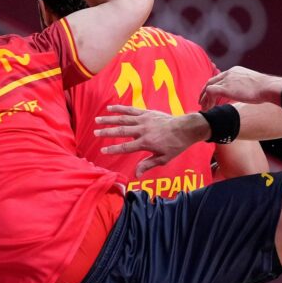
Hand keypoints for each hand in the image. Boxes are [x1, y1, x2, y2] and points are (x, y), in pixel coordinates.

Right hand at [94, 105, 209, 176]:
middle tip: (95, 133)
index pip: (125, 147)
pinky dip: (120, 108)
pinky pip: (130, 110)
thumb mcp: (163, 159)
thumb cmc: (175, 145)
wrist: (186, 128)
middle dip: (106, 132)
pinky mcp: (146, 112)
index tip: (102, 151)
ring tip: (97, 120)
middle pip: (121, 131)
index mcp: (145, 143)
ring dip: (109, 119)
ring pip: (123, 118)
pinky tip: (110, 108)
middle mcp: (142, 130)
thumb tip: (135, 174)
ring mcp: (143, 119)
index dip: (113, 149)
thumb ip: (147, 164)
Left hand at [200, 66, 281, 109]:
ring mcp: (227, 80)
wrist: (268, 87)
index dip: (214, 87)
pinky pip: (210, 92)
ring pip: (208, 87)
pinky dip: (208, 101)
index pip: (219, 78)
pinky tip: (209, 109)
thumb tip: (248, 94)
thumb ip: (245, 87)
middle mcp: (229, 73)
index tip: (211, 96)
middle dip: (204, 92)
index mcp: (235, 71)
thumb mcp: (253, 85)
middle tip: (201, 102)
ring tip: (204, 108)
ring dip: (204, 99)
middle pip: (211, 81)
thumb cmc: (266, 89)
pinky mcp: (225, 87)